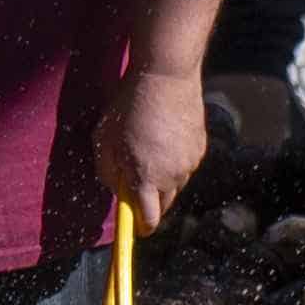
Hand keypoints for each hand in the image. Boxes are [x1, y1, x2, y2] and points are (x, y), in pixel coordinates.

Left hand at [95, 68, 208, 232]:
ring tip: (150, 152)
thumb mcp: (104, 139)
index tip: (137, 229)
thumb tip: (117, 190)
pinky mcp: (200, 148)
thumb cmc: (128, 105)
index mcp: (146, 178)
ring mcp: (189, 163)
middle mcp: (172, 176)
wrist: (166, 76)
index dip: (142, 227)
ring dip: (163, 179)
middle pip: (164, 205)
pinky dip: (176, 161)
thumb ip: (107, 172)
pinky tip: (165, 139)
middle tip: (138, 186)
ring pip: (176, 184)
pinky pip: (186, 165)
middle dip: (151, 203)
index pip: (149, 219)